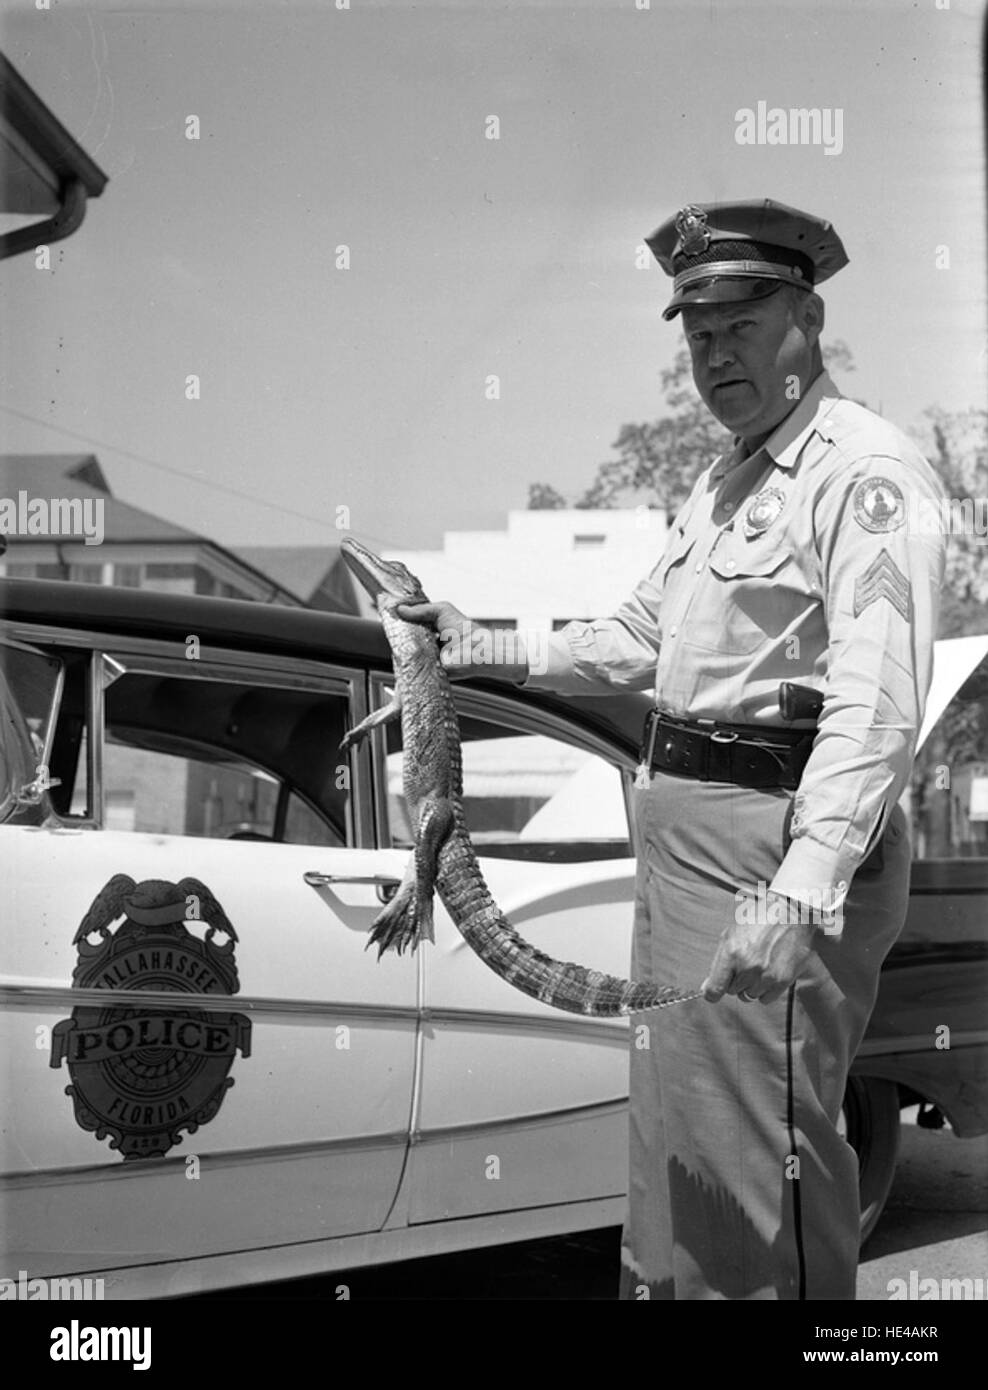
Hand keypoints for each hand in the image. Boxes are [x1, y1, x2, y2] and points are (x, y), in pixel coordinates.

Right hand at [395, 600, 528, 682]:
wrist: (477, 651)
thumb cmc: (465, 629)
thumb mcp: (441, 610)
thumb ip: (420, 610)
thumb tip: (399, 609)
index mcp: (432, 627)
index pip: (411, 623)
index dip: (400, 620)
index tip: (388, 614)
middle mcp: (428, 642)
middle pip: (407, 637)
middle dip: (399, 633)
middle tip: (390, 626)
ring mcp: (426, 656)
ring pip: (407, 651)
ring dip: (402, 646)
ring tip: (396, 639)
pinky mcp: (426, 669)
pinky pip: (412, 665)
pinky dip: (407, 660)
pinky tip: (402, 654)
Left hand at [701, 900, 818, 1004]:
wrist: (792, 914)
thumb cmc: (758, 922)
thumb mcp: (731, 934)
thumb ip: (719, 963)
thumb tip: (707, 990)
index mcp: (731, 952)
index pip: (715, 989)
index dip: (711, 993)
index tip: (712, 993)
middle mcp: (748, 967)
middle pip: (732, 991)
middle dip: (736, 980)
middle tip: (747, 962)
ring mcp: (766, 975)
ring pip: (749, 996)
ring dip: (752, 985)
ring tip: (760, 964)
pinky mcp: (783, 981)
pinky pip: (765, 999)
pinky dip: (766, 990)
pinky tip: (770, 972)